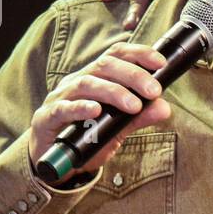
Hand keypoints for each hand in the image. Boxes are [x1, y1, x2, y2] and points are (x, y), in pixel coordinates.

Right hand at [29, 42, 170, 183]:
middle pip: (104, 66)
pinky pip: (62, 108)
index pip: (116, 56)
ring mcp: (61, 97)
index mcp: (96, 78)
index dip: (139, 54)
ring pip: (86, 84)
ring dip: (113, 92)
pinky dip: (80, 108)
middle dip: (133, 76)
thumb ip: (138, 118)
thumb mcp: (117, 128)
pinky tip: (96, 111)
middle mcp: (78, 81)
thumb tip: (164, 108)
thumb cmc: (85, 137)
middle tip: (154, 91)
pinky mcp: (47, 117)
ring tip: (133, 105)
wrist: (53, 159)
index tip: (160, 63)